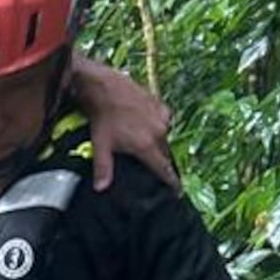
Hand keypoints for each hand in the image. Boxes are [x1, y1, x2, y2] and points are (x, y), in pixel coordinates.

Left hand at [66, 54, 177, 191]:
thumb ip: (103, 169)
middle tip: (150, 164)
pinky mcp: (159, 103)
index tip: (178, 191)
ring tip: (141, 140)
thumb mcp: (101, 145)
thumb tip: (101, 188)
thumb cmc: (102, 118)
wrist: (104, 87)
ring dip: (156, 141)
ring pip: (163, 136)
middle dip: (159, 161)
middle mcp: (159, 131)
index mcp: (147, 145)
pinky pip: (163, 120)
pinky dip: (156, 125)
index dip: (171, 182)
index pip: (164, 169)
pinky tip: (143, 124)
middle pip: (163, 153)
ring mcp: (161, 116)